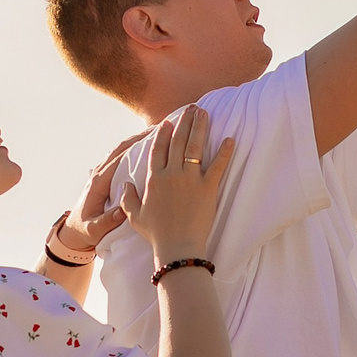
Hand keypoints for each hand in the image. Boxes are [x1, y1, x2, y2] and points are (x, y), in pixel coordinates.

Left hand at [55, 131, 148, 254]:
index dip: (134, 147)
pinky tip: (146, 147)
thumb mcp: (94, 230)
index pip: (118, 160)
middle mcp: (99, 174)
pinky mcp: (104, 176)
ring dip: (135, 140)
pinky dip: (132, 149)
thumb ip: (106, 221)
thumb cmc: (85, 231)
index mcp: (98, 184)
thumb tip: (121, 211)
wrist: (73, 231)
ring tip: (156, 133)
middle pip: (119, 149)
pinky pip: (119, 157)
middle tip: (159, 128)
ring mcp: (101, 173)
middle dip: (138, 138)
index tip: (152, 138)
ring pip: (119, 151)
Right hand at [117, 105, 235, 264]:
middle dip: (185, 122)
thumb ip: (128, 198)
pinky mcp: (208, 189)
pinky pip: (218, 166)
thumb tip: (125, 184)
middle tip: (192, 108)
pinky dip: (225, 152)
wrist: (177, 248)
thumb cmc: (156, 234)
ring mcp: (190, 180)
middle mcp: (172, 174)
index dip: (163, 134)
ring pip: (196, 147)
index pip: (158, 149)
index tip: (168, 122)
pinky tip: (231, 139)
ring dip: (201, 128)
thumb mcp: (135, 216)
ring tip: (205, 113)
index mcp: (155, 179)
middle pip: (178, 141)